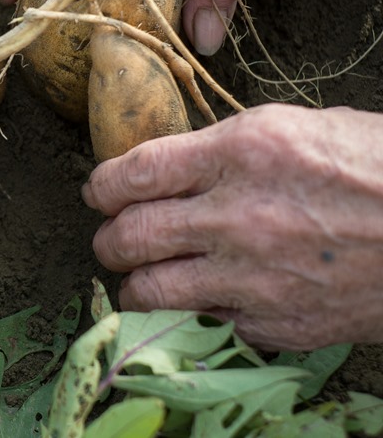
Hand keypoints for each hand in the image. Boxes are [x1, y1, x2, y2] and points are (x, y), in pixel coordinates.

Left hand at [81, 104, 382, 349]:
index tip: (97, 191)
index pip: (133, 172)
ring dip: (135, 283)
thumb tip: (169, 168)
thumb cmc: (376, 166)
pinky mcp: (277, 322)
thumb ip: (224, 149)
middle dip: (109, 238)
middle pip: (129, 235)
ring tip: (141, 275)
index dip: (101, 185)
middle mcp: (237, 216)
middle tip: (113, 237)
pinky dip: (194, 311)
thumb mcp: (296, 129)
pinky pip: (205, 321)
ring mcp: (255, 276)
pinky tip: (203, 297)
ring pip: (151, 291)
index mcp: (241, 153)